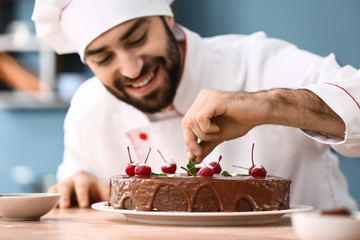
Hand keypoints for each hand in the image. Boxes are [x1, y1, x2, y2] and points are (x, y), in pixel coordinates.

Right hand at [48, 171, 108, 208]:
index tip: (84, 205)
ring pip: (55, 191)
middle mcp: (70, 181)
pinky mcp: (54, 191)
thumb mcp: (99, 187)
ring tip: (56, 208)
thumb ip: (105, 193)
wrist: (81, 179)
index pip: (82, 186)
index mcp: (82, 179)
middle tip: (65, 206)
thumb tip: (109, 201)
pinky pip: (49, 195)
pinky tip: (48, 208)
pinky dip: (47, 200)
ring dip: (55, 200)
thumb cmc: (91, 186)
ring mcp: (60, 186)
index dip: (82, 196)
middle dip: (65, 197)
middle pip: (66, 187)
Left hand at [182, 88, 345, 163]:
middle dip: (191, 142)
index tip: (194, 156)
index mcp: (201, 105)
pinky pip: (200, 118)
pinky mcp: (214, 99)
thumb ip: (205, 145)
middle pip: (185, 123)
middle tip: (199, 153)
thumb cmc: (241, 121)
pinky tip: (219, 129)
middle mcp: (202, 98)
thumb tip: (193, 158)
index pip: (185, 124)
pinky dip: (208, 129)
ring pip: (192, 122)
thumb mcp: (219, 136)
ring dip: (204, 135)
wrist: (260, 112)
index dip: (188, 141)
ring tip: (218, 134)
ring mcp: (207, 97)